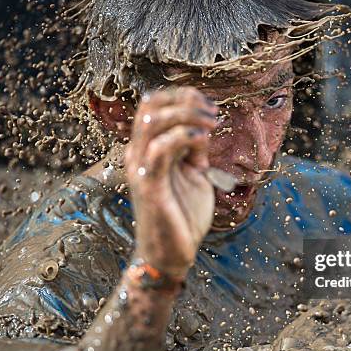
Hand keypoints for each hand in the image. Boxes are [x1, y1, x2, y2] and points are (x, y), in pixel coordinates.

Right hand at [124, 87, 216, 277]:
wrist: (170, 253)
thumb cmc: (182, 214)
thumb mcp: (194, 174)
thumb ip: (194, 150)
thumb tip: (202, 128)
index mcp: (147, 148)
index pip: (154, 104)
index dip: (182, 96)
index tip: (210, 107)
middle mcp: (137, 152)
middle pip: (150, 104)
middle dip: (185, 100)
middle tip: (213, 113)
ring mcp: (140, 167)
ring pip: (153, 121)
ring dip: (187, 115)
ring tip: (211, 124)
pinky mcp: (149, 184)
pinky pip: (161, 149)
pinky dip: (185, 137)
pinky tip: (203, 141)